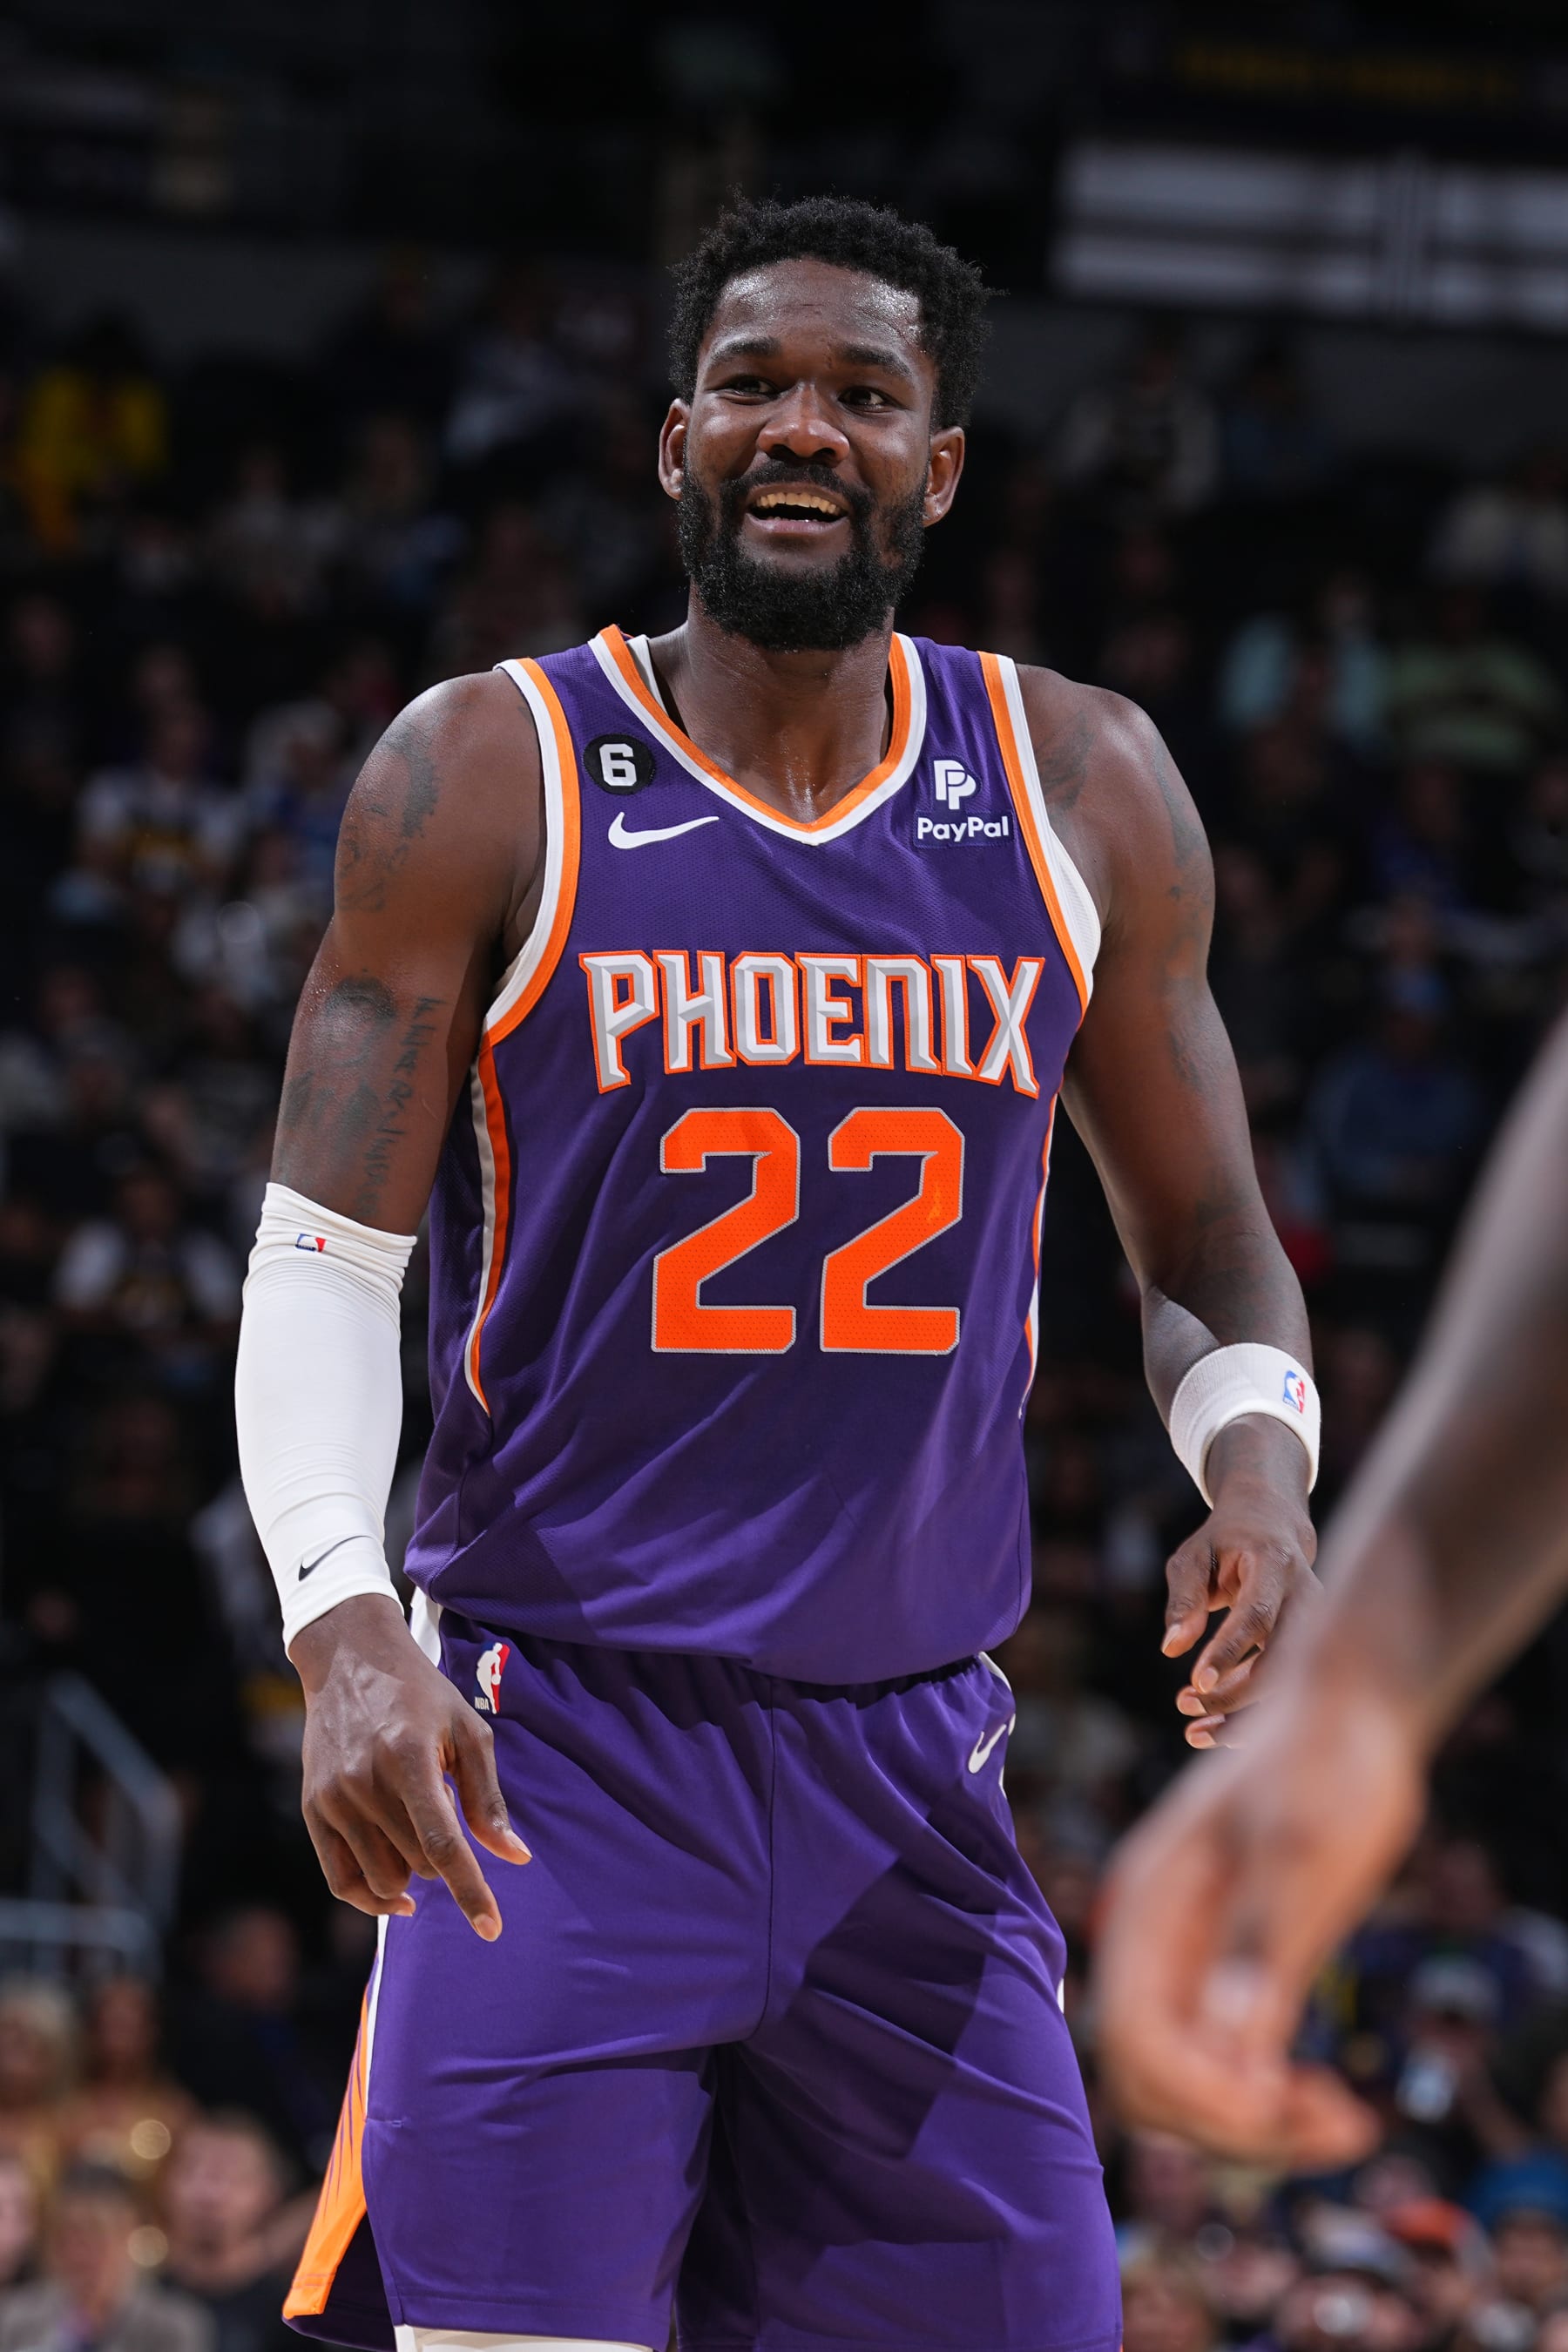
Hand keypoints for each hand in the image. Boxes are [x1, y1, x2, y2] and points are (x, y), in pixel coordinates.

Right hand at [291, 1594, 529, 1937]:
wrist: (350, 1660)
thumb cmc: (421, 1695)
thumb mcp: (467, 1731)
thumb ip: (488, 1798)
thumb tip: (515, 1858)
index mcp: (409, 1759)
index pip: (442, 1844)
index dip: (470, 1891)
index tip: (492, 1928)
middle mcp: (365, 1783)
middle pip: (418, 1863)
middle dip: (444, 1855)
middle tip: (442, 1807)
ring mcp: (333, 1799)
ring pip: (384, 1878)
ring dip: (412, 1871)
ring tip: (416, 1824)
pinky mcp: (312, 1809)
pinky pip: (340, 1880)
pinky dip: (372, 1898)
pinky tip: (398, 1896)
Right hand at [1096, 1674, 1423, 2164]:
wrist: (1348, 1712)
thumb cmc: (1325, 1765)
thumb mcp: (1303, 1856)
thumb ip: (1260, 1954)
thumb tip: (1233, 2060)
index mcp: (1150, 1905)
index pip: (1135, 2038)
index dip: (1200, 2096)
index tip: (1283, 2107)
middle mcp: (1153, 1942)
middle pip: (1150, 2080)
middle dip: (1231, 2126)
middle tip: (1337, 2124)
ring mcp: (1187, 1959)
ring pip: (1187, 2086)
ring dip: (1256, 2127)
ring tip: (1346, 2122)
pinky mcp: (1227, 1972)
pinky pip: (1225, 2065)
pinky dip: (1269, 2102)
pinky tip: (1331, 2099)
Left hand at [1162, 1416, 1317, 1746]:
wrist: (1275, 1526)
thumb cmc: (1225, 1541)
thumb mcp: (1194, 1556)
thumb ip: (1185, 1598)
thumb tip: (1172, 1647)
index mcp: (1275, 1565)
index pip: (1257, 1615)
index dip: (1229, 1651)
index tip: (1197, 1682)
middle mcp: (1307, 1598)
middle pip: (1283, 1659)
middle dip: (1235, 1692)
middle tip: (1185, 1705)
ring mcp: (1320, 1625)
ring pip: (1292, 1684)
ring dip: (1246, 1715)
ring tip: (1194, 1731)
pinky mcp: (1316, 1648)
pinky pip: (1290, 1690)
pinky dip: (1255, 1715)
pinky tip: (1215, 1728)